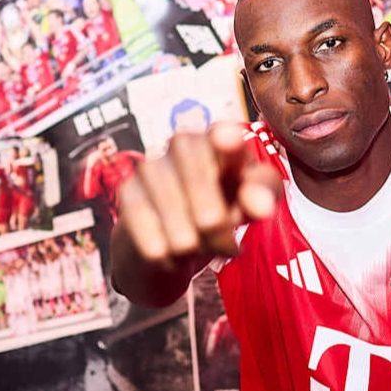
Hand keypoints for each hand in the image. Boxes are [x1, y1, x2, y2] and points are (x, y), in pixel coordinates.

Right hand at [116, 123, 281, 267]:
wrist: (173, 243)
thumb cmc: (222, 209)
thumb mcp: (251, 203)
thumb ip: (262, 198)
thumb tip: (261, 206)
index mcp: (221, 140)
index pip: (225, 135)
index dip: (227, 140)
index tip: (228, 140)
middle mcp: (184, 144)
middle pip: (203, 188)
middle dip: (217, 225)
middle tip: (229, 246)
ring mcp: (152, 165)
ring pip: (175, 215)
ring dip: (191, 243)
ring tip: (199, 247)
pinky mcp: (127, 191)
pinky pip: (149, 232)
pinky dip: (166, 253)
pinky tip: (172, 255)